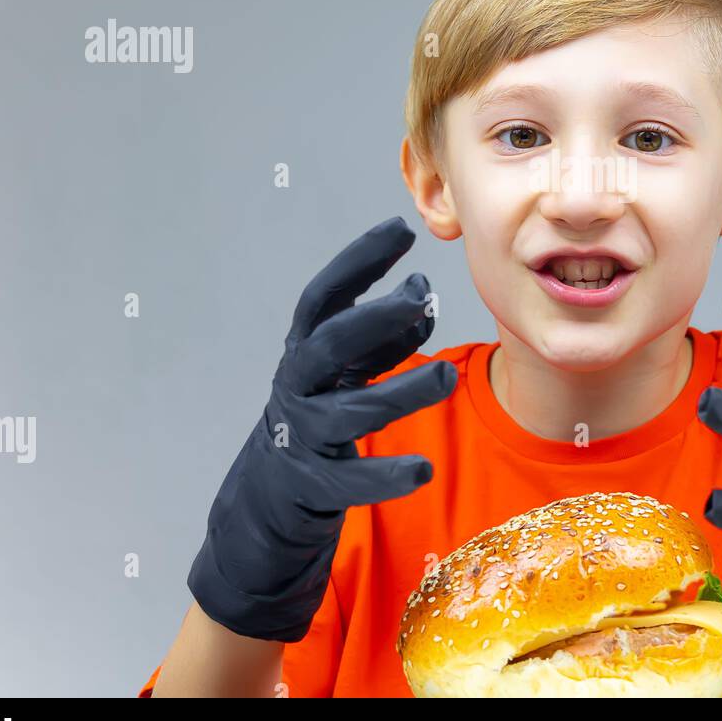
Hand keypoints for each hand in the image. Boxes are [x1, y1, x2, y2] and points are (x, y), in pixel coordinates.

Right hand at [186, 216, 456, 641]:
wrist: (274, 489)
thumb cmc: (326, 407)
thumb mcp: (350, 365)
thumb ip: (386, 332)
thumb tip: (422, 295)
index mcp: (306, 348)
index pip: (326, 296)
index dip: (359, 261)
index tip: (400, 230)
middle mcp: (299, 384)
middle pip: (331, 344)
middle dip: (375, 317)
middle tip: (420, 295)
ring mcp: (304, 434)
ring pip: (352, 412)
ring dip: (403, 392)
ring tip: (447, 376)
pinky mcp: (314, 483)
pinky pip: (352, 480)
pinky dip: (386, 475)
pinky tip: (422, 470)